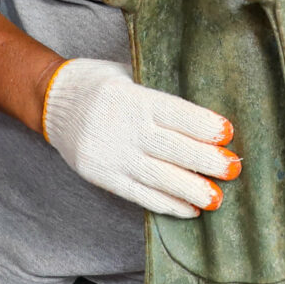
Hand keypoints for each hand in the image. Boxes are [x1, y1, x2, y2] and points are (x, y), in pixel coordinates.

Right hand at [41, 58, 238, 217]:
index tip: (228, 134)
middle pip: (173, 149)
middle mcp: (122, 129)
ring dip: (191, 190)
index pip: (176, 114)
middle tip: (234, 169)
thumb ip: (159, 94)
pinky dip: (166, 204)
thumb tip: (203, 117)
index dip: (204, 126)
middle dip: (207, 162)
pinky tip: (188, 209)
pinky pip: (139, 194)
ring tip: (217, 199)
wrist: (50, 101)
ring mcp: (111, 156)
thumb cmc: (98, 82)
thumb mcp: (128, 74)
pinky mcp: (102, 177)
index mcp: (132, 98)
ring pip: (158, 178)